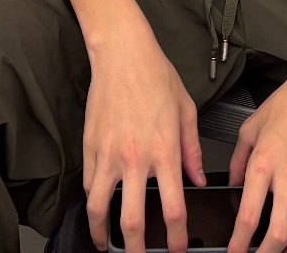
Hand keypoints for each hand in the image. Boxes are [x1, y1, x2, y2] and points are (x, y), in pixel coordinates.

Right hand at [84, 24, 204, 252]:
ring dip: (102, 234)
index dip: (175, 238)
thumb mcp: (186, 111)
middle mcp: (135, 159)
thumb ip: (192, 150)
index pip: (173, 209)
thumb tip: (198, 180)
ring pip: (99, 208)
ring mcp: (109, 154)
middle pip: (132, 220)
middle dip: (136, 249)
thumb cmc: (156, 76)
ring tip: (106, 246)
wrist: (123, 53)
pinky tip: (97, 208)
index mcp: (164, 152)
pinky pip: (88, 184)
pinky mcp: (90, 146)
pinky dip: (91, 202)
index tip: (176, 249)